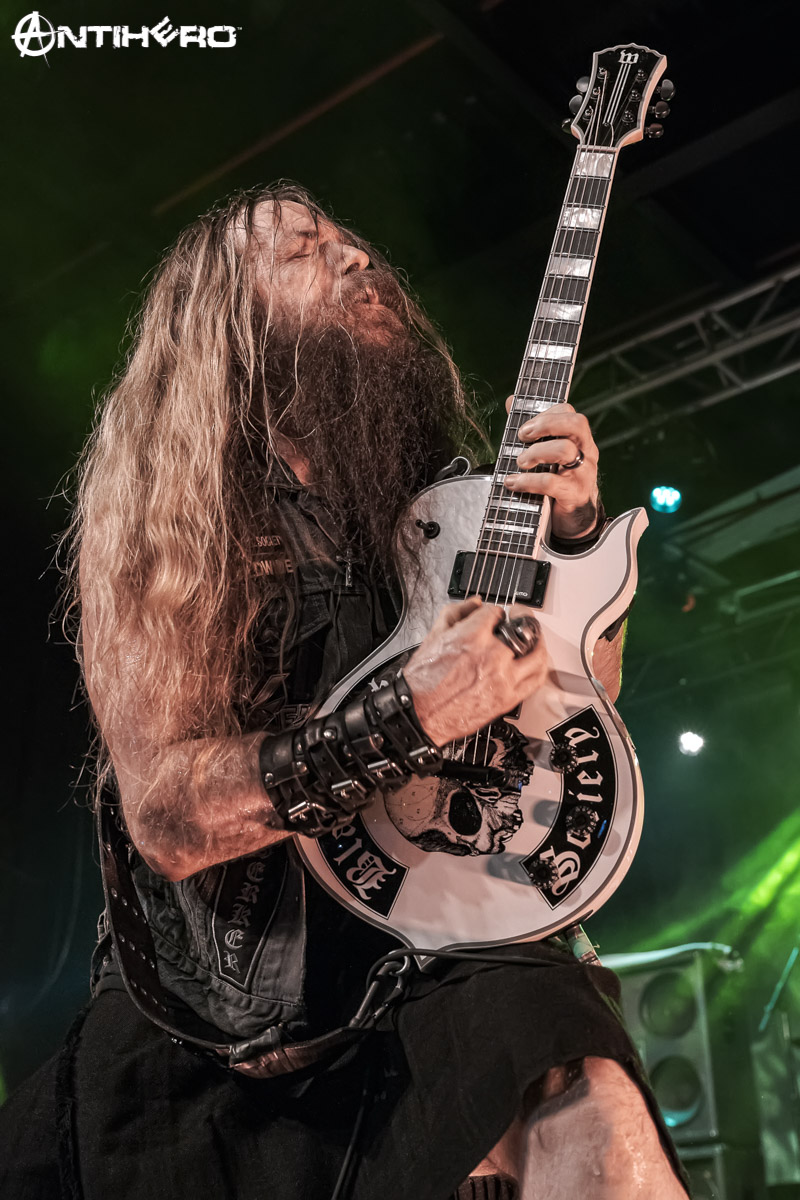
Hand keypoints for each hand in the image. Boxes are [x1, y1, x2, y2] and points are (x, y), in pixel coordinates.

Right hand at [403, 597, 548, 746]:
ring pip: (537, 654)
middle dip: (520, 620)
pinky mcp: (508, 698)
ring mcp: (503, 678)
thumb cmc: (423, 681)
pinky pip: (536, 680)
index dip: (494, 612)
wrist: (419, 713)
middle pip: (521, 630)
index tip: (493, 617)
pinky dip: (540, 667)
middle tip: (519, 617)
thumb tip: (474, 604)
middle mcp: (492, 656)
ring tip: (533, 638)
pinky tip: (535, 662)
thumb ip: (456, 613)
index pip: (495, 612)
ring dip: (537, 642)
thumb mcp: (433, 636)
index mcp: (472, 637)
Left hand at [503, 397, 599, 539]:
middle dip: (545, 425)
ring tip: (520, 462)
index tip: (524, 427)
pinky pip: (552, 483)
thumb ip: (531, 427)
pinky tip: (513, 483)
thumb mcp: (547, 453)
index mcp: (580, 439)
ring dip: (536, 453)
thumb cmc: (558, 480)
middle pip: (575, 424)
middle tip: (523, 437)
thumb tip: (511, 401)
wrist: (574, 518)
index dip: (546, 415)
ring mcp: (583, 473)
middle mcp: (586, 452)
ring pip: (565, 450)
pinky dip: (528, 481)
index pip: (570, 413)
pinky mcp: (575, 494)